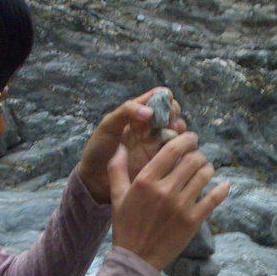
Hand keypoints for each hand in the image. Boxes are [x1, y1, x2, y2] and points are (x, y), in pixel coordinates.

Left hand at [76, 87, 185, 203]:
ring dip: (178, 130)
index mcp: (137, 113)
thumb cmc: (99, 149)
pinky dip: (180, 146)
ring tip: (169, 137)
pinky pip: (177, 149)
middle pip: (173, 112)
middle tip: (167, 124)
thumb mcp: (108, 126)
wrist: (96, 179)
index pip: (159, 96)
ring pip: (178, 129)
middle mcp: (150, 125)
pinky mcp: (161, 159)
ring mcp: (157, 142)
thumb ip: (126, 112)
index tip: (161, 109)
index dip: (164, 99)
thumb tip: (150, 111)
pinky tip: (173, 149)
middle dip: (173, 114)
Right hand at [107, 131, 230, 270]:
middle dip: (198, 154)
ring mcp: (181, 206)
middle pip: (193, 160)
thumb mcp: (117, 195)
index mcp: (146, 180)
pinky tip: (224, 185)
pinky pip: (213, 199)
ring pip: (204, 176)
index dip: (186, 139)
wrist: (136, 259)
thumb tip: (119, 145)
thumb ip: (117, 168)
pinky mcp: (193, 221)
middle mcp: (165, 190)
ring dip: (208, 169)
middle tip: (197, 157)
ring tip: (205, 170)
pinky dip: (221, 190)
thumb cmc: (126, 225)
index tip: (191, 138)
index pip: (173, 149)